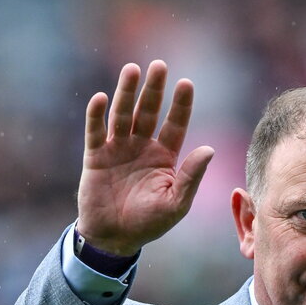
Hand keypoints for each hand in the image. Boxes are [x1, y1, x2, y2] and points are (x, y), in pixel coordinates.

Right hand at [76, 60, 213, 255]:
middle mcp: (141, 147)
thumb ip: (191, 176)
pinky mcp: (95, 156)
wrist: (115, 238)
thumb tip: (210, 149)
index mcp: (164, 157)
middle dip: (154, 90)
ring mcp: (117, 149)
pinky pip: (95, 131)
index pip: (174, 125)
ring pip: (122, 115)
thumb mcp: (176, 203)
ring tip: (132, 70)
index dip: (180, 105)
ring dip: (126, 93)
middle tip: (159, 65)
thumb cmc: (149, 224)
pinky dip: (96, 115)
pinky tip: (100, 98)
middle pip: (148, 112)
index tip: (186, 83)